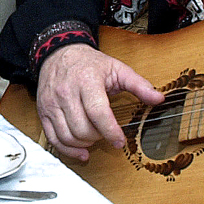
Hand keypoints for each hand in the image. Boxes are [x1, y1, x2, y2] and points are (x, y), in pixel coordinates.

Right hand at [35, 43, 163, 160]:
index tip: (120, 141)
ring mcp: (52, 104)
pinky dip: (68, 150)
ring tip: (95, 137)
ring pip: (68, 136)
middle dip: (98, 137)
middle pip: (82, 128)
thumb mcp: (117, 69)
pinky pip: (53, 139)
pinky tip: (81, 151)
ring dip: (84, 144)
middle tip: (107, 133)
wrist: (58, 52)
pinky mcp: (43, 112)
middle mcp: (66, 93)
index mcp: (87, 81)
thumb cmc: (88, 63)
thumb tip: (159, 98)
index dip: (110, 131)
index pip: (98, 112)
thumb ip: (139, 85)